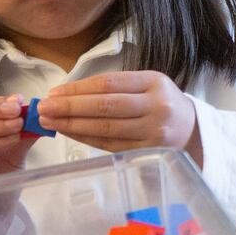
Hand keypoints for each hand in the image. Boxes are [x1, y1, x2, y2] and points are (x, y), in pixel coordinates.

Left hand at [37, 71, 200, 161]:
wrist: (192, 130)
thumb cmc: (160, 102)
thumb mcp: (147, 84)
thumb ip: (115, 86)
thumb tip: (67, 93)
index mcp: (155, 82)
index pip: (109, 84)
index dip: (78, 89)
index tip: (54, 92)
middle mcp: (156, 106)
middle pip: (105, 106)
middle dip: (69, 108)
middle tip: (43, 108)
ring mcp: (153, 132)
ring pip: (105, 128)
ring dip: (72, 125)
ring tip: (48, 122)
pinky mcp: (146, 152)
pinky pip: (109, 145)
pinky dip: (85, 139)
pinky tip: (69, 133)